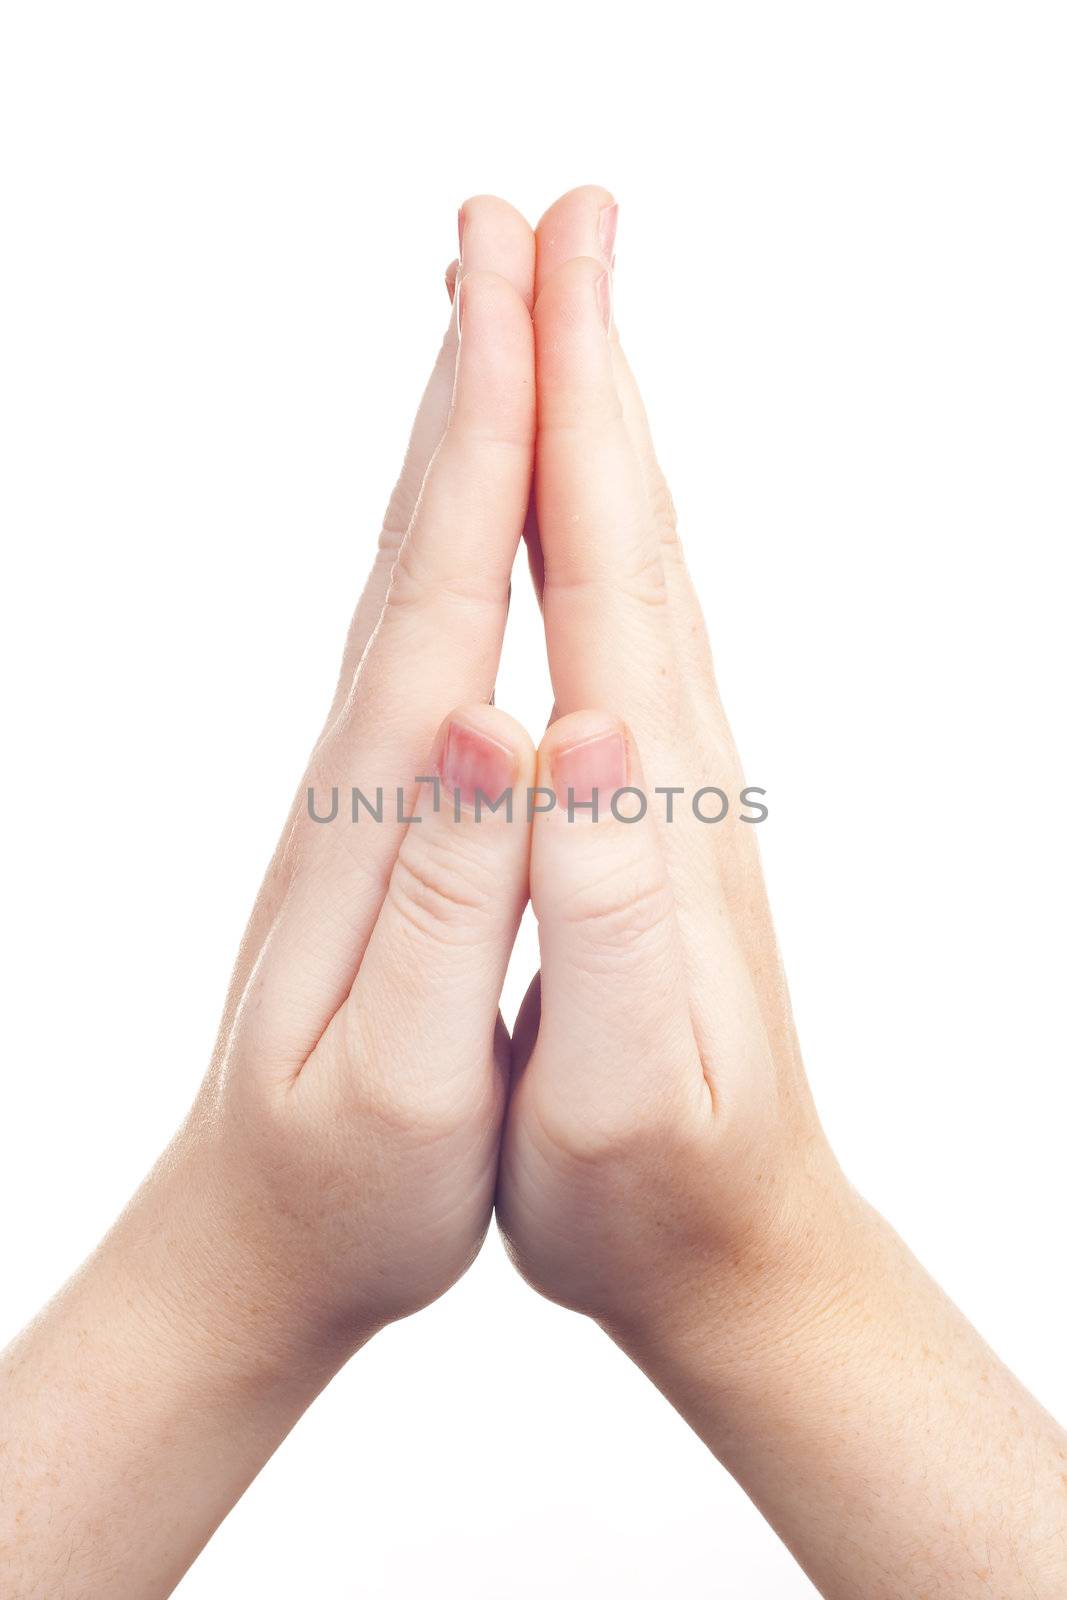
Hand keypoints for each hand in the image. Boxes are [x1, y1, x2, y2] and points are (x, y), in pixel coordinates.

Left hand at [0, 196, 541, 1596]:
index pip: (446, 588)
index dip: (490, 432)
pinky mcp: (380, 814)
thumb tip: (512, 722)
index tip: (531, 285)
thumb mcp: (407, 1072)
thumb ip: (457, 897)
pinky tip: (471, 512)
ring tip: (498, 320)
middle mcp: (362, 772)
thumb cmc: (347, 1180)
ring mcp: (364, 785)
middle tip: (519, 224)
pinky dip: (451, 540)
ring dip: (457, 437)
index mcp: (382, 817)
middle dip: (476, 373)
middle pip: (421, 539)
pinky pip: (421, 637)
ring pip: (415, 573)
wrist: (256, 1233)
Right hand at [498, 183, 823, 1333]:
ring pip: (629, 565)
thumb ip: (595, 900)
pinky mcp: (651, 813)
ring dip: (590, 432)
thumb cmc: (655, 1183)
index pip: (599, 562)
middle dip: (580, 361)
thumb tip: (571, 719)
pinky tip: (569, 517)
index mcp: (647, 798)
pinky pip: (621, 635)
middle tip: (537, 223)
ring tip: (551, 323)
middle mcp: (672, 760)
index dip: (560, 405)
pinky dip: (590, 538)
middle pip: (625, 524)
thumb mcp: (617, 1075)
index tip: (529, 261)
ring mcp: (669, 779)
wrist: (740, 1245)